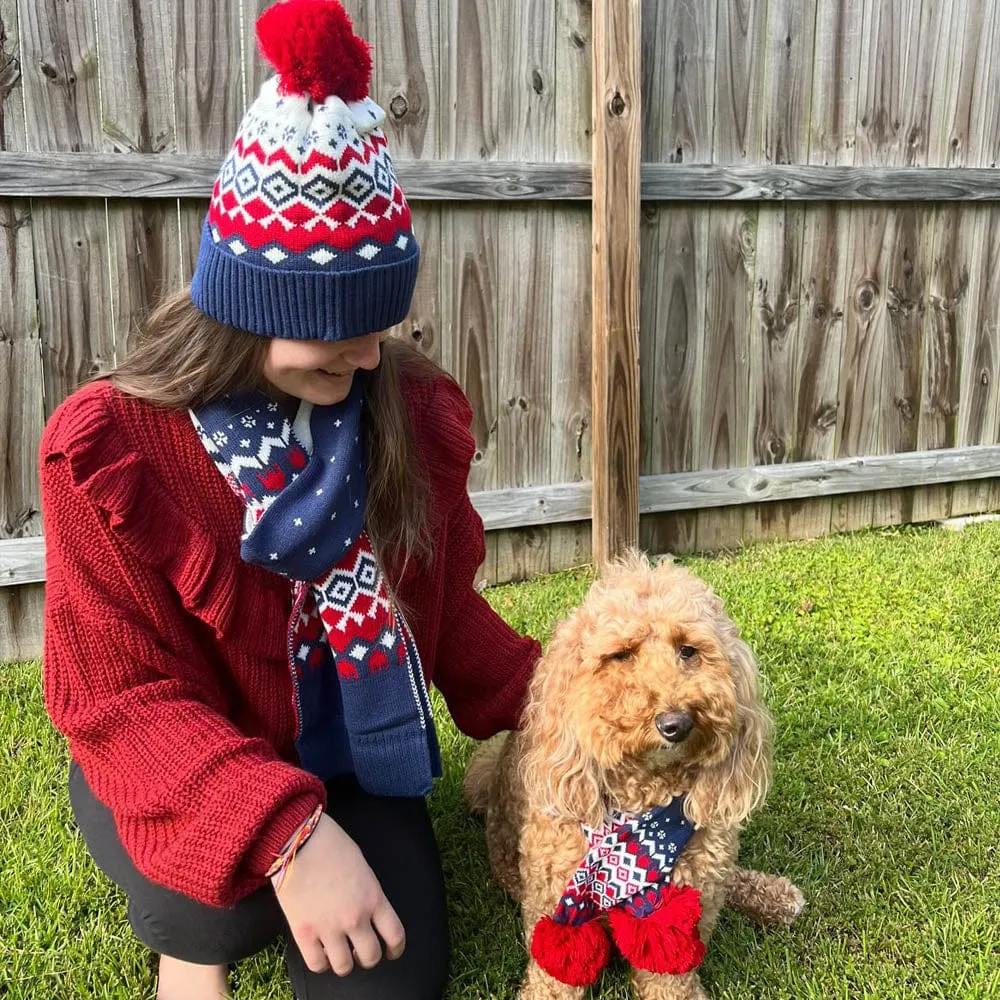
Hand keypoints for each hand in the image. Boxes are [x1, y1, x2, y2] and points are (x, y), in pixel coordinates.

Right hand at [272, 813, 404, 974]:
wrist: (298, 839)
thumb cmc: (331, 844)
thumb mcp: (362, 867)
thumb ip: (368, 893)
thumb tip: (368, 912)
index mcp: (373, 897)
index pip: (395, 935)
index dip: (395, 949)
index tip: (391, 951)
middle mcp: (355, 917)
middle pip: (371, 957)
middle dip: (368, 957)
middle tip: (360, 950)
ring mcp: (329, 927)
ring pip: (344, 967)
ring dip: (344, 962)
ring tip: (339, 953)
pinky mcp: (304, 933)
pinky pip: (317, 964)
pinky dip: (321, 962)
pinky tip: (320, 952)